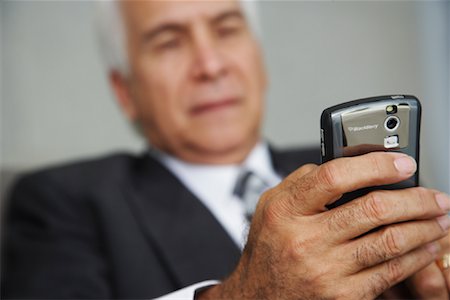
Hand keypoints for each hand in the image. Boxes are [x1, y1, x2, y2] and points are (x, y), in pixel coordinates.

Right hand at [199, 152, 449, 298]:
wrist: (258, 295)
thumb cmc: (269, 247)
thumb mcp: (270, 205)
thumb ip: (303, 180)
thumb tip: (347, 165)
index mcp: (286, 210)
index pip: (335, 177)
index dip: (375, 165)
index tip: (401, 163)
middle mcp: (305, 240)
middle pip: (372, 209)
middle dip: (414, 199)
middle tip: (434, 195)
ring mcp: (325, 270)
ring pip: (389, 241)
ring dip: (423, 226)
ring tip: (439, 217)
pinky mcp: (343, 294)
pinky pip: (389, 272)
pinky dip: (415, 256)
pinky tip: (426, 245)